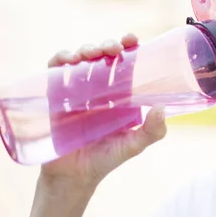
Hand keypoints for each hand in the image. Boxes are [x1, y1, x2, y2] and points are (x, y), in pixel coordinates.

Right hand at [40, 33, 166, 190]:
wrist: (73, 177)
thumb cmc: (106, 159)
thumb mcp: (133, 146)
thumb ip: (152, 131)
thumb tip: (161, 108)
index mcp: (121, 94)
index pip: (126, 62)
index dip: (129, 46)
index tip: (131, 39)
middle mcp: (100, 88)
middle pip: (103, 55)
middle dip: (107, 45)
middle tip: (111, 49)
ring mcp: (76, 90)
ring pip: (80, 58)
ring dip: (85, 49)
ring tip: (89, 55)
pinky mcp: (55, 96)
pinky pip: (54, 71)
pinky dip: (59, 60)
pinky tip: (65, 61)